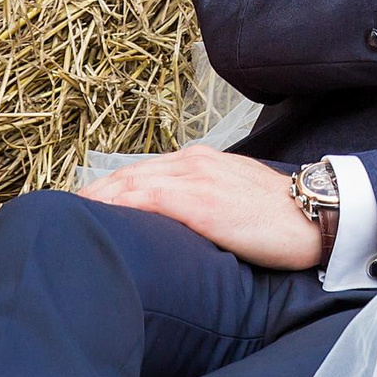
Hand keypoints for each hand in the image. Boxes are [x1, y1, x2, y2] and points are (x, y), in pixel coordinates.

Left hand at [79, 146, 323, 270]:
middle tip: (65, 211)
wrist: (312, 213)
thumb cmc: (277, 211)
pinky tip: (102, 217)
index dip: (110, 186)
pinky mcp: (200, 202)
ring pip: (132, 184)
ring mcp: (195, 179)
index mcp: (200, 159)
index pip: (142, 170)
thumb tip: (176, 214)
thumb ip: (203, 194)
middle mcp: (193, 162)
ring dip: (99, 200)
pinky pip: (148, 200)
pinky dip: (121, 206)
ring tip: (71, 217)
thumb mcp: (234, 193)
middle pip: (129, 175)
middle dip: (95, 193)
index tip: (87, 202)